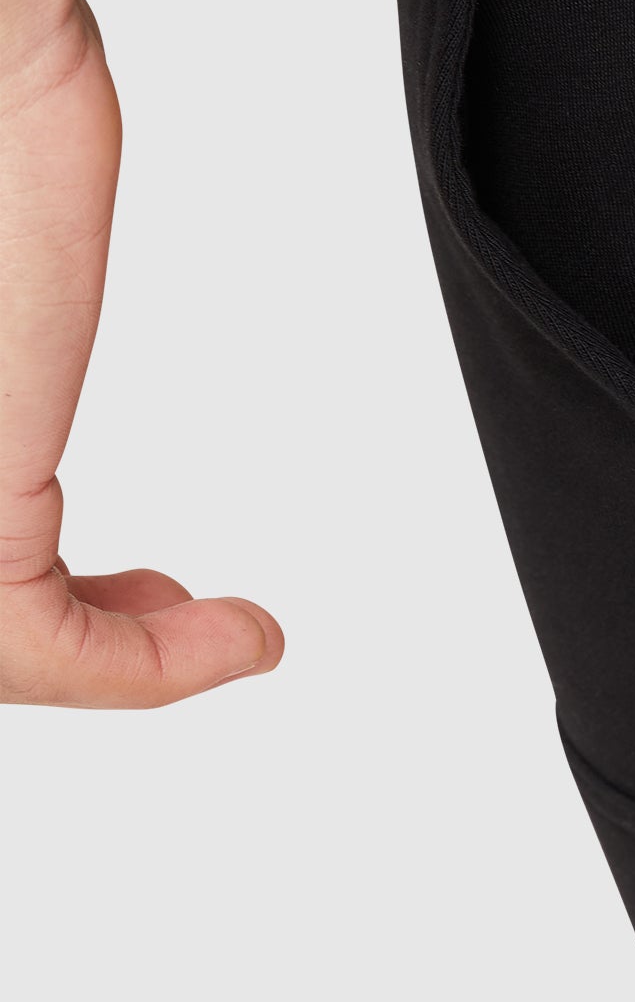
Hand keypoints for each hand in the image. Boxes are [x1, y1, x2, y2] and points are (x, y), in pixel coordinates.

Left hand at [0, 0, 280, 706]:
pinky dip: (151, 671)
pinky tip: (243, 635)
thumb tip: (32, 354)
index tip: (106, 559)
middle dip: (55, 617)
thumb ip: (4, 330)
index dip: (8, 566)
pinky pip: (38, 645)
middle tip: (154, 598)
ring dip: (123, 659)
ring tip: (231, 633)